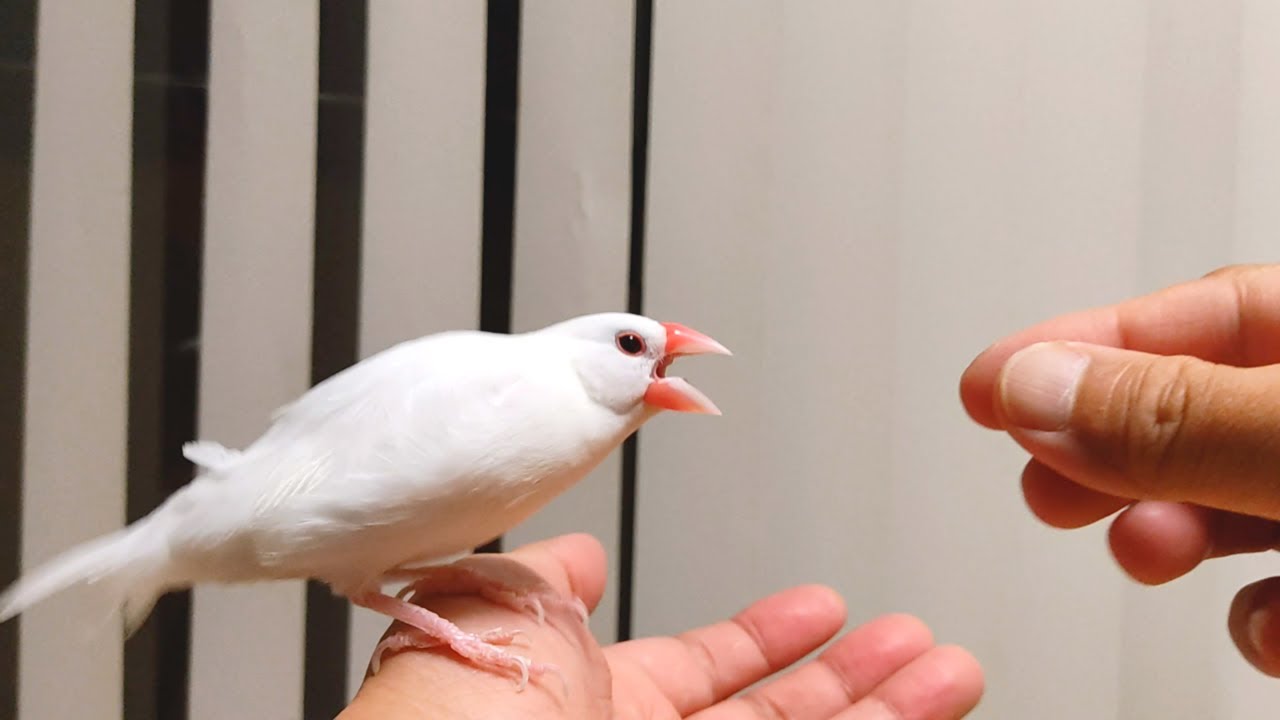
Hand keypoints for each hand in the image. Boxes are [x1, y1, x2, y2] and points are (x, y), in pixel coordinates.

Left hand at [338, 533, 983, 718]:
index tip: (823, 606)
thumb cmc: (462, 694)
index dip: (768, 637)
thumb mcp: (510, 605)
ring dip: (886, 710)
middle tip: (913, 642)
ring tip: (948, 671)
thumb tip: (575, 555)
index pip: (704, 669)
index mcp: (595, 701)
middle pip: (775, 718)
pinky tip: (924, 711)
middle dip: (851, 677)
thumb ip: (553, 582)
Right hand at [960, 263, 1279, 675]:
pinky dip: (1262, 617)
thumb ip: (1176, 418)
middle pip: (1202, 415)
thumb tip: (1037, 390)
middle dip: (1110, 454)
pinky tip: (1268, 629)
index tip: (990, 383)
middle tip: (1040, 481)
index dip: (1087, 346)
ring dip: (1173, 536)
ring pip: (1237, 503)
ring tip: (1147, 552)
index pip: (1202, 315)